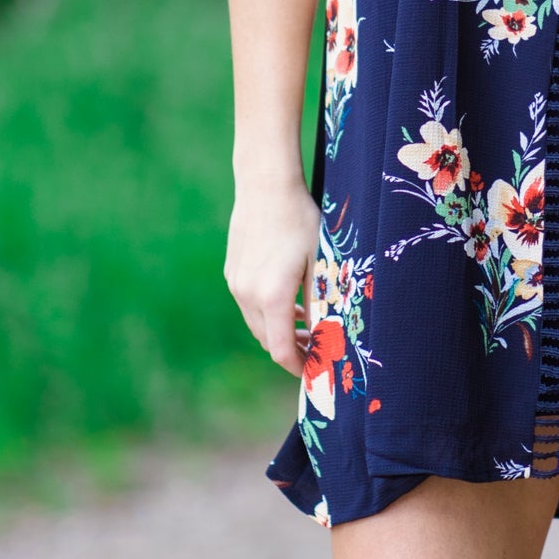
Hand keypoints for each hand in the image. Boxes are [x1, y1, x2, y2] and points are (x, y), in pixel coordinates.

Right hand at [223, 181, 322, 374]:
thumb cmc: (300, 221)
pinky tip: (287, 298)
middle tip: (316, 348)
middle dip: (290, 349)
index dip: (296, 366)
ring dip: (278, 329)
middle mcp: (247, 295)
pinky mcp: (232, 272)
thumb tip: (326, 335)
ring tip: (305, 323)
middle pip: (267, 340)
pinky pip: (249, 304)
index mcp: (271, 296)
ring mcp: (236, 283)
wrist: (266, 187)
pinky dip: (267, 311)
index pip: (280, 350)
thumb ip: (320, 301)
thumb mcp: (319, 261)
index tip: (314, 371)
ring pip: (256, 322)